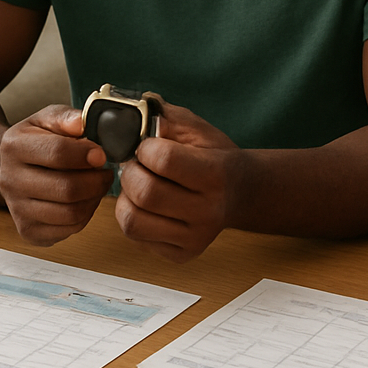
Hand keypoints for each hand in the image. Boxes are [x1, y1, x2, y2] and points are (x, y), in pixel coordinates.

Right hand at [0, 105, 112, 244]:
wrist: (15, 165)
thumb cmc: (38, 140)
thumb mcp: (48, 119)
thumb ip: (66, 117)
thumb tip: (80, 124)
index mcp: (13, 146)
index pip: (57, 153)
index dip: (86, 154)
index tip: (101, 154)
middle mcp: (9, 180)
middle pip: (66, 188)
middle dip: (96, 181)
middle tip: (104, 173)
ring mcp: (16, 208)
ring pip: (70, 213)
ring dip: (93, 199)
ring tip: (97, 185)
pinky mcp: (28, 230)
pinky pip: (69, 229)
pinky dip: (85, 216)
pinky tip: (84, 200)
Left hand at [114, 101, 241, 261]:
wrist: (241, 193)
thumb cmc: (215, 157)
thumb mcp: (198, 129)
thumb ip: (164, 117)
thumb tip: (130, 113)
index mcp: (217, 174)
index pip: (164, 159)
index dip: (146, 148)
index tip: (148, 146)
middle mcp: (208, 211)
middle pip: (145, 192)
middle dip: (131, 172)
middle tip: (138, 166)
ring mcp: (194, 237)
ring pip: (133, 220)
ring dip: (126, 197)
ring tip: (139, 185)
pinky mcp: (181, 254)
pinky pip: (136, 237)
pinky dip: (132, 216)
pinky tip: (147, 206)